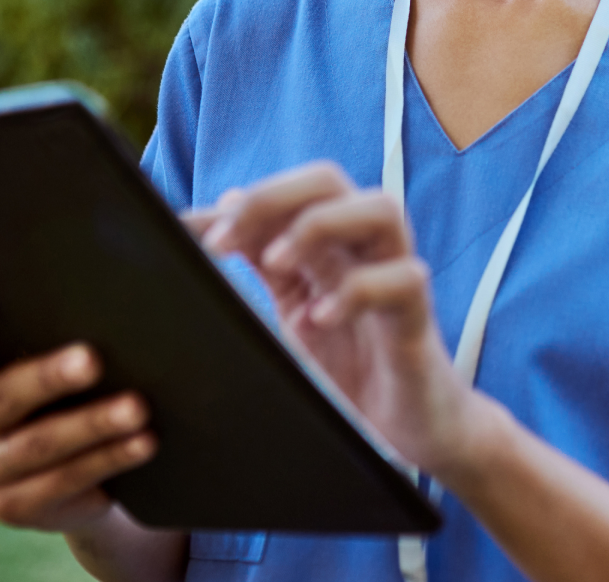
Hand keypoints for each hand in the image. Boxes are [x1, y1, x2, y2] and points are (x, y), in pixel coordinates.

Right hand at [0, 288, 156, 531]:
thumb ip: (87, 284)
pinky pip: (64, 482)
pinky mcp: (16, 506)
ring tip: (138, 406)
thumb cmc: (77, 364)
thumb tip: (146, 237)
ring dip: (92, 423)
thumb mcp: (69, 328)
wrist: (80, 452)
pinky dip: (108, 459)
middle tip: (93, 358)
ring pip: (37, 445)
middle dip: (47, 377)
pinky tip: (144, 441)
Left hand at [183, 163, 483, 480]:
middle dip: (271, 197)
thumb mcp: (289, 316)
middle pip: (328, 180)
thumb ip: (257, 265)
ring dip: (320, 225)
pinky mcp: (418, 316)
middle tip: (223, 241)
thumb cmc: (351, 369)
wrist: (412, 429)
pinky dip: (358, 290)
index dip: (240, 201)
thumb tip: (207, 214)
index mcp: (329, 244)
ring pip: (380, 208)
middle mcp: (363, 248)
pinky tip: (320, 320)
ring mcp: (395, 275)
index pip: (289, 190)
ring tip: (275, 265)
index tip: (190, 231)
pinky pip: (405, 279)